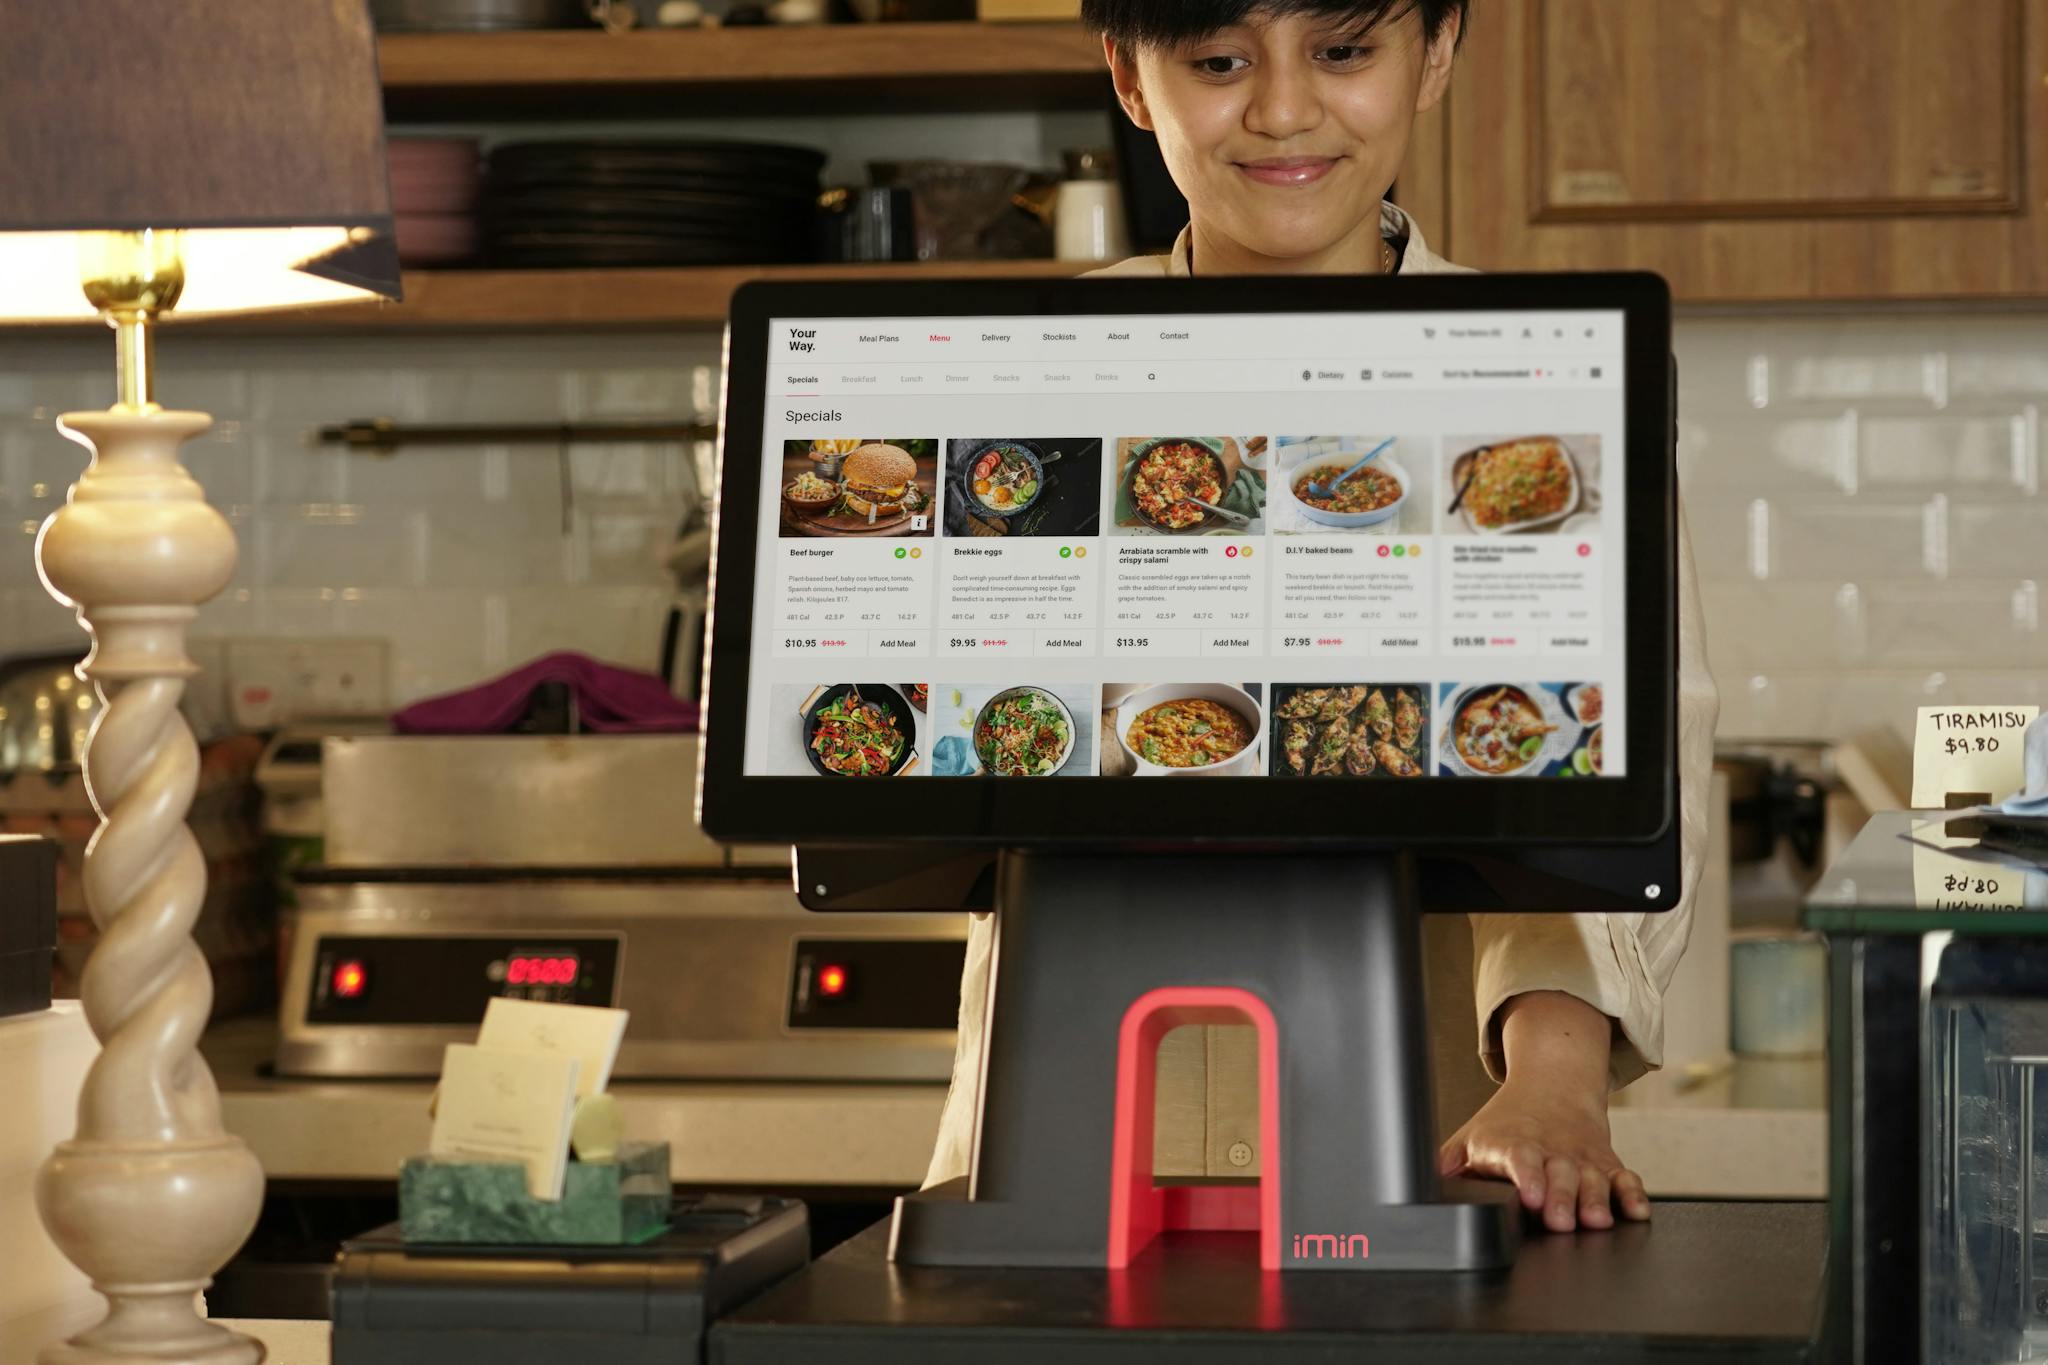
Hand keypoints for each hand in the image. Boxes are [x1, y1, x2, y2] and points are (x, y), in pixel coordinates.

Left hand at [1436, 989, 1649, 1231]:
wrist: (1553, 1084)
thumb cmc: (1507, 1122)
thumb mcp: (1474, 1135)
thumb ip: (1451, 1160)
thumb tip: (1421, 1177)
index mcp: (1514, 1143)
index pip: (1519, 1158)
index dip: (1525, 1177)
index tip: (1529, 1197)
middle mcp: (1551, 1151)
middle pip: (1559, 1174)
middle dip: (1561, 1198)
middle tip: (1559, 1221)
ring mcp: (1581, 1157)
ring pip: (1593, 1179)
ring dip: (1596, 1200)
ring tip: (1595, 1221)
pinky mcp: (1607, 1164)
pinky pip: (1625, 1178)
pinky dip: (1633, 1195)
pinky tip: (1636, 1212)